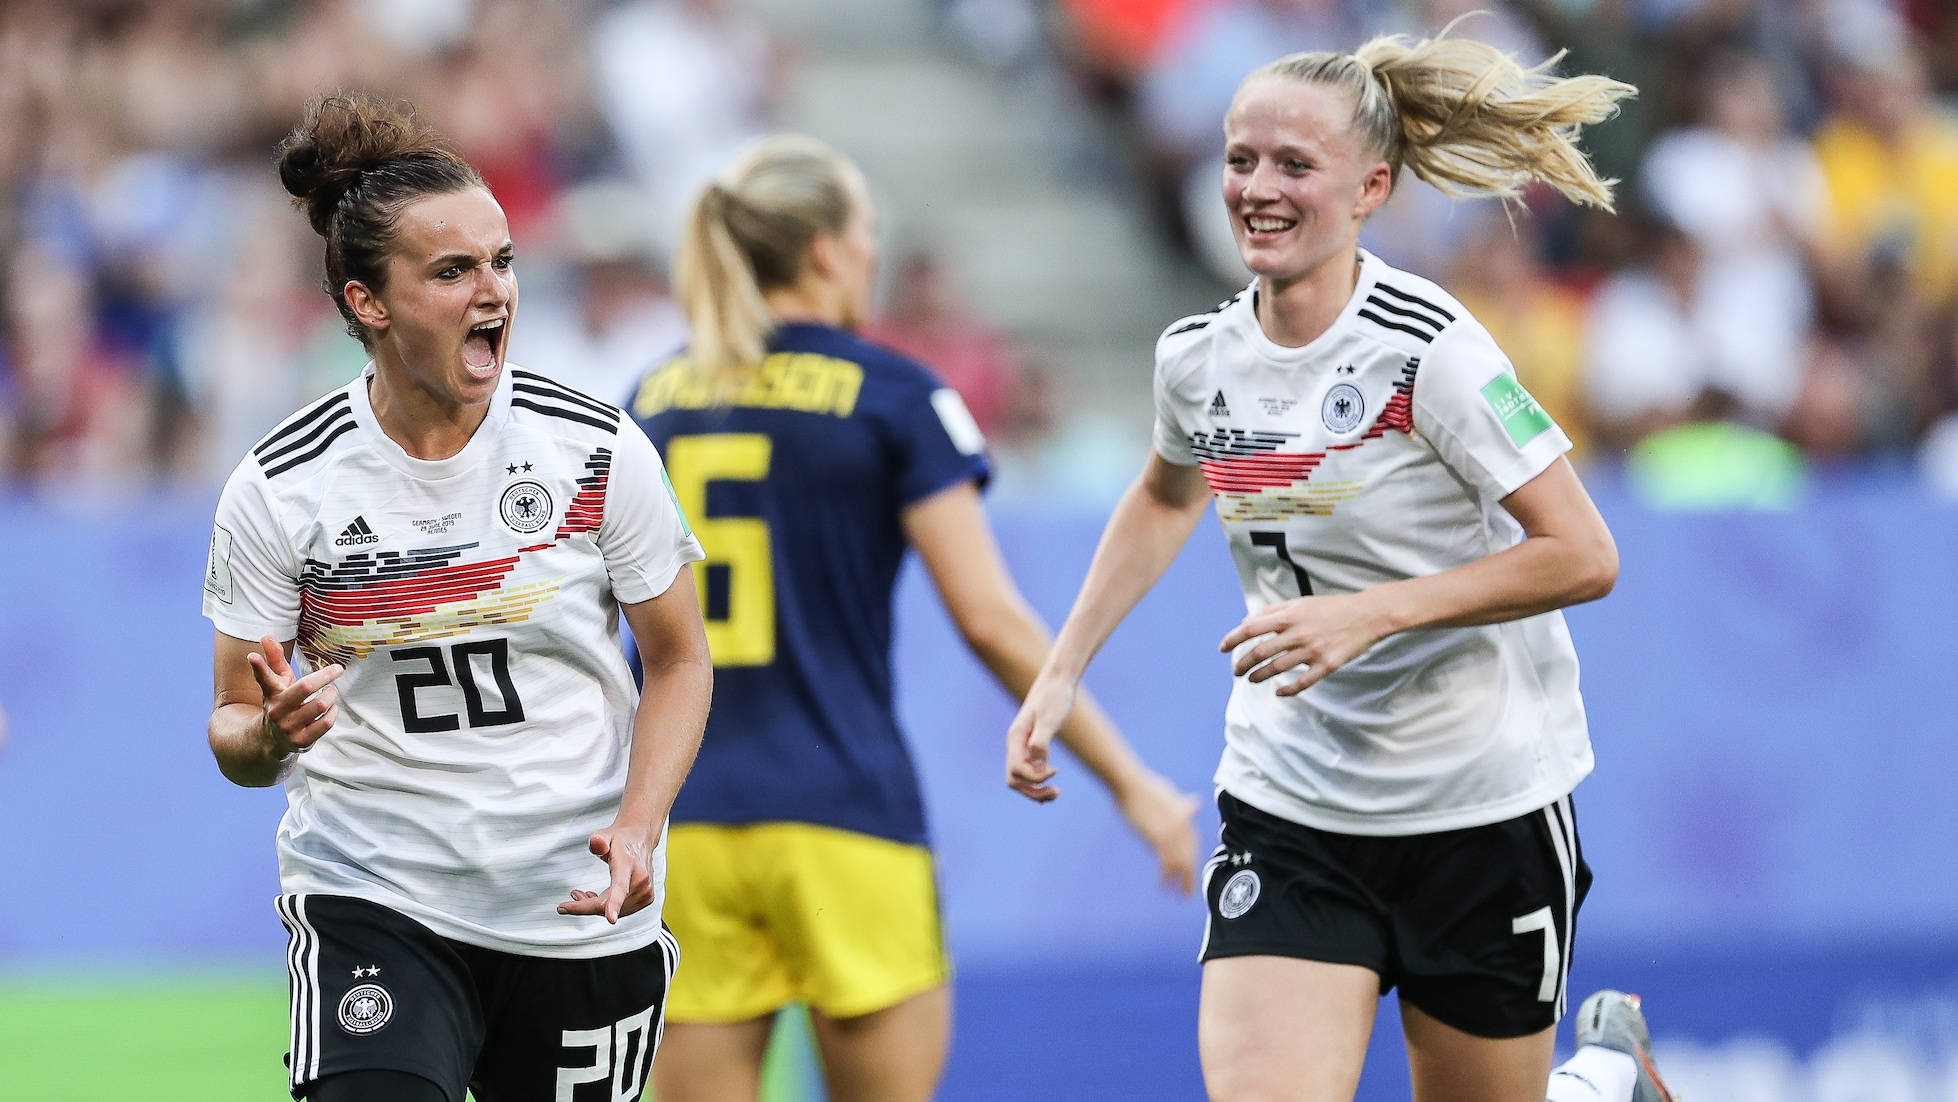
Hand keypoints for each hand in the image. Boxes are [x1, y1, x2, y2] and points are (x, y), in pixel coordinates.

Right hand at [246, 634, 342, 755]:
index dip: (258, 666)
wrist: (271, 740)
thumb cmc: (280, 703)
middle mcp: (278, 710)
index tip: (252, 656)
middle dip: (325, 676)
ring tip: (331, 692)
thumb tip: (266, 635)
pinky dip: (333, 712)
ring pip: (320, 704)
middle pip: (305, 688)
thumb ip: (274, 658)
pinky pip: (326, 723)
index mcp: (272, 693)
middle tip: (337, 669)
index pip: (264, 678)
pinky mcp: (302, 741)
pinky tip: (331, 709)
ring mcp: (289, 727)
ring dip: (331, 695)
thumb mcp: (277, 681)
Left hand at [558, 823, 656, 922]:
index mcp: (628, 865)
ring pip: (612, 911)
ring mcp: (645, 891)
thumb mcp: (605, 834)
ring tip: (582, 895)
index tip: (611, 918)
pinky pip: (622, 910)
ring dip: (594, 907)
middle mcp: (640, 880)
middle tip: (572, 896)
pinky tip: (599, 898)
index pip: (620, 887)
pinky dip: (607, 908)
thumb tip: (596, 843)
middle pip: (607, 905)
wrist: (641, 838)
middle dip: (585, 906)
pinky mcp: (646, 898)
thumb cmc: (621, 839)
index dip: (614, 904)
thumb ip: (598, 840)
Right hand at [1005, 674, 1076, 801]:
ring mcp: (1023, 745)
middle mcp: (1016, 744)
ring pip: (1021, 778)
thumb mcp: (1050, 719)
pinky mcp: (1033, 744)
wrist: (1058, 680)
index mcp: (1016, 738)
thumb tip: (1037, 765)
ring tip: (1056, 794)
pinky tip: (1051, 785)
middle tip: (1055, 794)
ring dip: (1036, 790)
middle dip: (1032, 791)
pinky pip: (1030, 770)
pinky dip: (1038, 781)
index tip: (1055, 770)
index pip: (1017, 770)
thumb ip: (1041, 742)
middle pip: (1014, 779)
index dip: (1035, 777)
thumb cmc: (1055, 697)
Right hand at [1116, 772, 1200, 894]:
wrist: (1131, 785)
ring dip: (1183, 880)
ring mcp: (1172, 833)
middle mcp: (1182, 826)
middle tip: (1190, 891)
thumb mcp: (1169, 794)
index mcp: (1185, 815)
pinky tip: (1165, 887)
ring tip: (1183, 895)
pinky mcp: (1159, 839)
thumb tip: (1196, 802)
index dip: (1192, 858)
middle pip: (1190, 855)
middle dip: (1191, 875)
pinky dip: (1167, 877)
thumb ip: (1182, 805)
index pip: (1192, 842)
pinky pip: (1166, 863)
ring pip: (1182, 862)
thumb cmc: (1145, 786)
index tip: (1190, 871)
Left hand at [1219, 593, 1388, 697]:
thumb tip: (1247, 621)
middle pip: (1260, 652)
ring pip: (1277, 668)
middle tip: (1236, 670)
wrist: (1368, 615)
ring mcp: (1312, 651)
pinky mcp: (1326, 665)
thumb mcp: (1300, 602)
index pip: (1251, 628)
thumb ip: (1273, 611)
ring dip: (1259, 676)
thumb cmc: (1331, 608)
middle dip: (1243, 663)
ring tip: (1251, 680)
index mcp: (1289, 616)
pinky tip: (1278, 692)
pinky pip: (1302, 682)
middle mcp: (1297, 633)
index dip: (1233, 639)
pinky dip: (1288, 690)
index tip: (1221, 648)